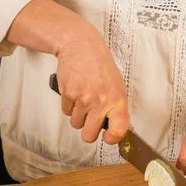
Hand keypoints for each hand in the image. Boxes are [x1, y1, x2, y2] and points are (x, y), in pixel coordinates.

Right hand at [4, 0, 129, 144]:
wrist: (82, 46)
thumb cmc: (100, 66)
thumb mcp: (117, 86)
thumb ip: (117, 108)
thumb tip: (117, 128)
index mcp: (117, 101)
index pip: (119, 130)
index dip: (112, 139)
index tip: (108, 137)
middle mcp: (101, 102)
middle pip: (89, 136)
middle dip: (88, 131)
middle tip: (90, 121)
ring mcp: (84, 99)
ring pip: (76, 124)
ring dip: (78, 116)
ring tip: (83, 100)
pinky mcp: (69, 94)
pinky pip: (66, 112)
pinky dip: (69, 105)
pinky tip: (75, 92)